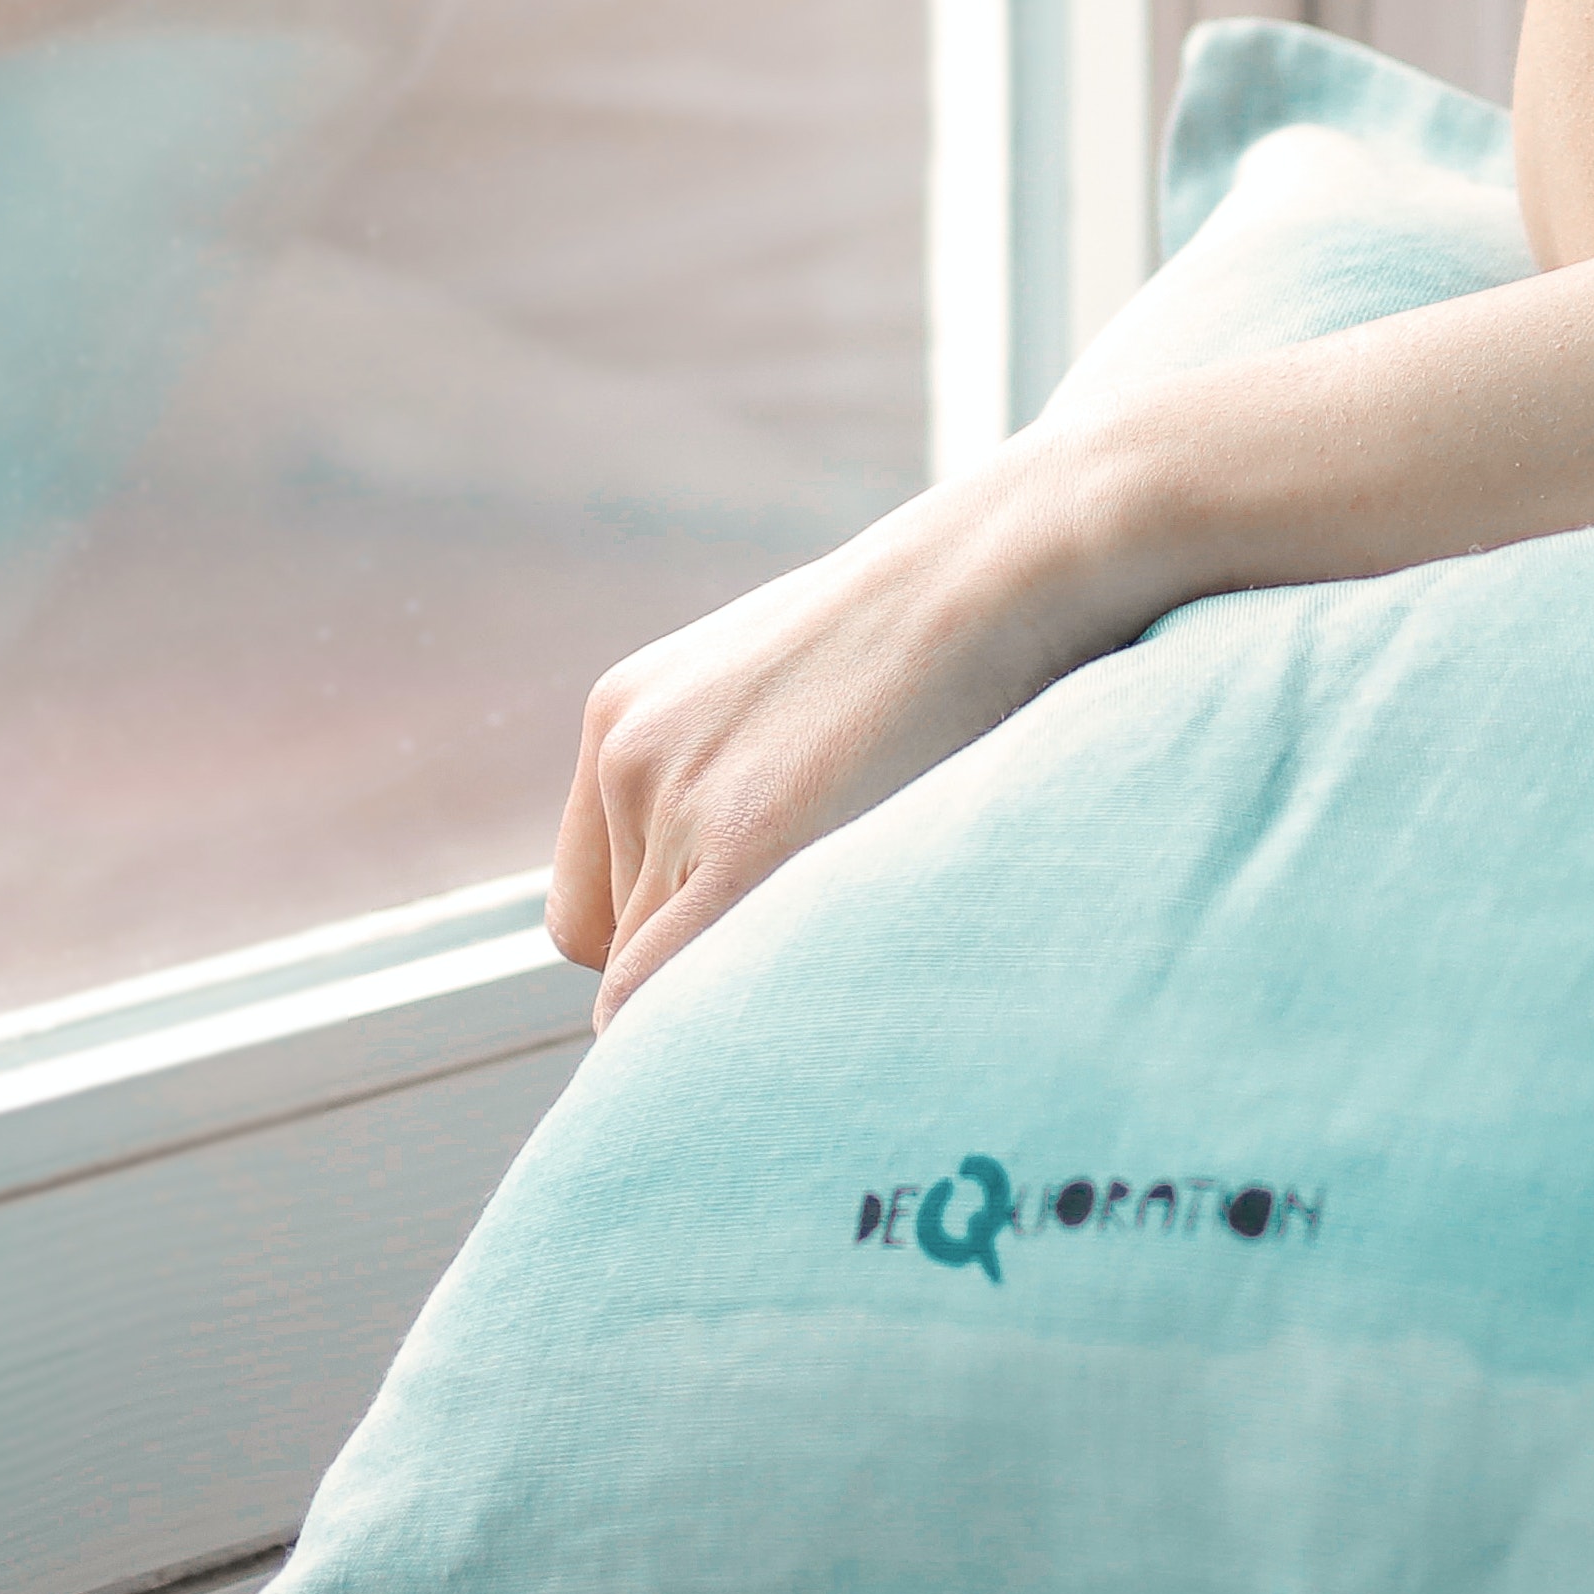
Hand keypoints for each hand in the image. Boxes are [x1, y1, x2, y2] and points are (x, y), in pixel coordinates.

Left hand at [552, 434, 1186, 1023]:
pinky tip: (817, 993)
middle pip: (615, 948)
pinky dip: (727, 1026)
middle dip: (702, 971)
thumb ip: (740, 784)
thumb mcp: (795, 696)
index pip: (592, 905)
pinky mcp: (744, 839)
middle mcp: (626, 751)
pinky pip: (668, 996)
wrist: (1001, 567)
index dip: (664, 949)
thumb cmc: (935, 634)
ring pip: (650, 980)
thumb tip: (733, 909)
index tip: (753, 959)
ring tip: (848, 936)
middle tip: (814, 953)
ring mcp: (675, 794)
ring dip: (737, 988)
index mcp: (626, 713)